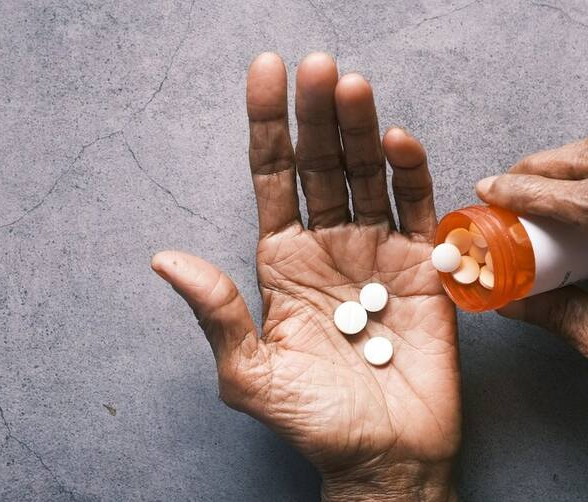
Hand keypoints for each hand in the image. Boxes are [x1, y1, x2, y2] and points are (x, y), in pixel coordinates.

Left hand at [152, 53, 458, 499]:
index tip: (265, 72)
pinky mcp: (424, 266)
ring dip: (360, 128)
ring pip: (367, 174)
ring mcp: (378, 250)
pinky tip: (397, 140)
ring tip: (352, 85)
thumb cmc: (313, 420)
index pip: (272, 176)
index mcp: (281, 260)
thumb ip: (216, 312)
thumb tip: (163, 258)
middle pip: (320, 163)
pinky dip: (411, 172)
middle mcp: (327, 245)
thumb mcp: (248, 373)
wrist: (384, 456)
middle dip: (317, 113)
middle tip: (317, 65)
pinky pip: (417, 207)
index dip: (268, 124)